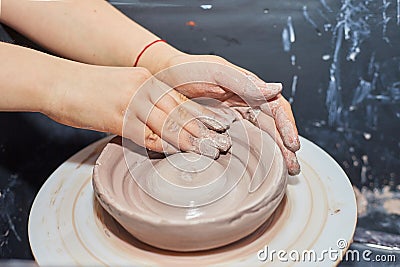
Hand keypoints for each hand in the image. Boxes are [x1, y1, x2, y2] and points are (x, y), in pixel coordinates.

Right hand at [43, 64, 231, 157]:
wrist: (57, 83)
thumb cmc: (87, 88)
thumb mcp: (122, 85)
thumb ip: (143, 100)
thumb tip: (160, 121)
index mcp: (146, 79)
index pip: (180, 99)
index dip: (200, 114)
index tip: (216, 126)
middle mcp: (143, 88)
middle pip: (179, 111)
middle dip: (201, 129)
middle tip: (218, 142)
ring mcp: (131, 102)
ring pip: (167, 123)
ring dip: (187, 139)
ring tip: (204, 151)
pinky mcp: (117, 118)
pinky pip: (145, 135)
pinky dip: (160, 145)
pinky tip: (173, 153)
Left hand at [155, 53, 300, 174]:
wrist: (163, 78)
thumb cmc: (190, 69)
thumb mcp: (217, 71)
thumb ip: (244, 82)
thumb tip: (277, 90)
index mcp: (250, 89)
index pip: (276, 109)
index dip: (287, 127)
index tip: (293, 145)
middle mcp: (245, 105)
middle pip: (271, 129)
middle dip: (284, 149)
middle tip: (292, 169)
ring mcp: (232, 120)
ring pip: (258, 140)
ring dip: (272, 157)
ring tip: (282, 175)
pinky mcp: (218, 132)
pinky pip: (238, 146)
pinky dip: (250, 158)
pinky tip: (255, 171)